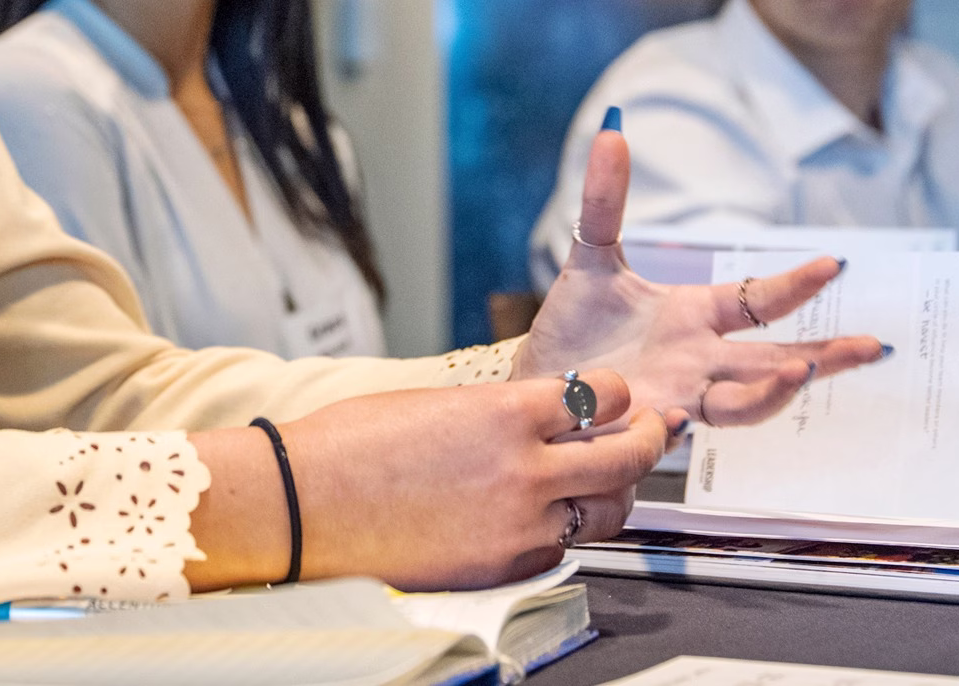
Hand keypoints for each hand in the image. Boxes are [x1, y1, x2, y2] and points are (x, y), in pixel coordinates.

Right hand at [185, 371, 680, 591]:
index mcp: (507, 412)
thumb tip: (536, 416)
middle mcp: (525, 469)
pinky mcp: (504, 567)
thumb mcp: (438, 403)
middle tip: (653, 431)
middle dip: (648, 439)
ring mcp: (519, 524)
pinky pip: (562, 549)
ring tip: (613, 483)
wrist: (305, 503)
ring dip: (615, 493)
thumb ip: (499, 412)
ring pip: (606, 511)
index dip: (616, 391)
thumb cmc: (351, 445)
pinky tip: (552, 519)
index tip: (616, 393)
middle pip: (624, 455)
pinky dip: (565, 532)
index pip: (600, 394)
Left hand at [512, 120, 883, 420]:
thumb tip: (611, 129)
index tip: (833, 264)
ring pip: (740, 405)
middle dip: (825, 355)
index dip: (796, 284)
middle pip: (775, 361)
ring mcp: (677, 398)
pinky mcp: (641, 429)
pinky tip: (679, 415)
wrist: (535, 384)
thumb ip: (605, 199)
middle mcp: (698, 361)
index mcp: (695, 317)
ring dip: (771, 392)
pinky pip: (667, 435)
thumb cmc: (575, 329)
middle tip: (872, 347)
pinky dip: (675, 427)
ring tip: (799, 372)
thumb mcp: (591, 257)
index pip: (759, 301)